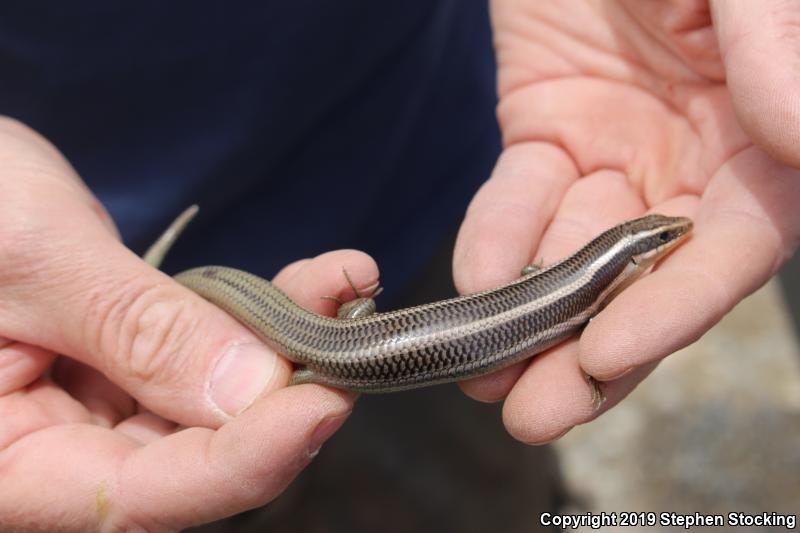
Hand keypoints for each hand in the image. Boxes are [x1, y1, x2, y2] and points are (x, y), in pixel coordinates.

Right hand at [0, 117, 374, 530]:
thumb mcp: (36, 259)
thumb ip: (138, 330)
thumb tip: (253, 389)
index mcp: (5, 465)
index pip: (137, 496)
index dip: (242, 462)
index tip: (322, 404)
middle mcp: (55, 451)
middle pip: (190, 458)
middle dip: (282, 399)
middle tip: (349, 338)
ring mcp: (99, 408)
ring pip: (214, 405)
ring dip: (287, 349)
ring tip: (340, 288)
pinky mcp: (132, 364)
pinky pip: (208, 356)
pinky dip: (261, 320)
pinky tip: (313, 283)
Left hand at [453, 1, 799, 442]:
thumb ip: (775, 50)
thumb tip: (799, 138)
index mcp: (764, 141)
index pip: (728, 252)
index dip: (671, 313)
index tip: (606, 357)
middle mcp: (694, 164)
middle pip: (643, 283)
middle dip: (587, 353)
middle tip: (533, 416)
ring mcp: (617, 154)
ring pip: (573, 257)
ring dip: (529, 318)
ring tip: (484, 377)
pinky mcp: (547, 133)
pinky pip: (519, 197)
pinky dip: (496, 238)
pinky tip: (474, 278)